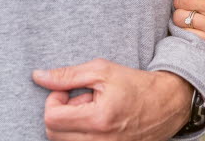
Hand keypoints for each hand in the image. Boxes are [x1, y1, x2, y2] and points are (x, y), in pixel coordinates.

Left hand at [32, 59, 191, 140]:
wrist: (166, 104)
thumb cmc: (135, 84)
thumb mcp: (101, 71)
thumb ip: (67, 75)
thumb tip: (38, 76)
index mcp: (98, 119)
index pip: (51, 118)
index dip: (54, 101)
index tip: (67, 91)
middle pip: (53, 134)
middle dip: (60, 114)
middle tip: (79, 100)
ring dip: (70, 126)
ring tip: (89, 111)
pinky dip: (80, 135)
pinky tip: (94, 123)